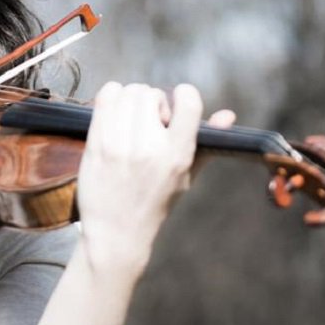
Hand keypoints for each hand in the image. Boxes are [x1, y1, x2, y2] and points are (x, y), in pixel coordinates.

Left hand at [75, 82, 230, 280]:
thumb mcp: (186, 177)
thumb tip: (228, 115)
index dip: (184, 94)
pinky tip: (116, 116)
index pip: (188, 102)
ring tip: (133, 121)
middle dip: (152, 102)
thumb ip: (206, 144)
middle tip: (150, 122)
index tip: (178, 103)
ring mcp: (119, 144)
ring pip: (127, 92)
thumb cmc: (154, 204)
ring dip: (131, 101)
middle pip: (150, 93)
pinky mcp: (96, 144)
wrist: (116, 232)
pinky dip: (111, 98)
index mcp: (177, 155)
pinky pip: (104, 98)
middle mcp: (149, 147)